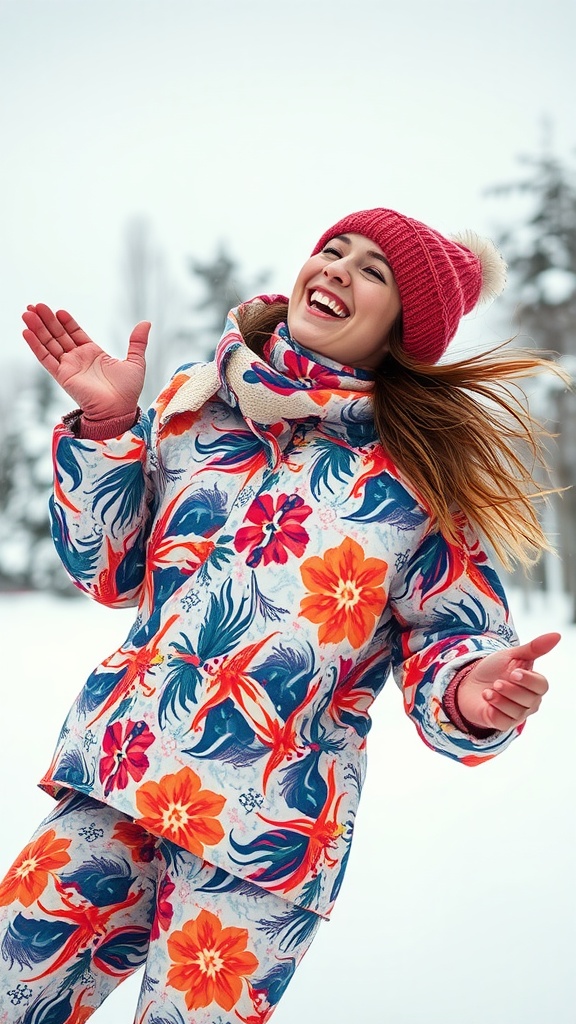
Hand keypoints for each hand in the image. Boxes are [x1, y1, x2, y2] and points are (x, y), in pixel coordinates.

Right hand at [22, 303, 149, 420]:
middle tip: (36, 305)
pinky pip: (45, 358)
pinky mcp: (62, 375)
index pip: (75, 333)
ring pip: (49, 343)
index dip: (66, 322)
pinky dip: (35, 345)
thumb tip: (145, 323)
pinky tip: (27, 332)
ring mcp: (69, 367)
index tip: (58, 310)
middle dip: (47, 320)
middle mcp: (78, 359)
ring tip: (28, 312)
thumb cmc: (128, 392)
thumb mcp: (135, 362)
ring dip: (38, 328)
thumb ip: (137, 342)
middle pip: (58, 335)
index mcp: (93, 354)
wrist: (119, 410)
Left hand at [456, 632, 560, 731]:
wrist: (468, 682)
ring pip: (517, 712)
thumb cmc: (493, 669)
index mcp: (533, 684)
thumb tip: (557, 635)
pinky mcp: (502, 723)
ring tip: (489, 690)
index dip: (529, 680)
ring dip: (501, 700)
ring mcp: (516, 714)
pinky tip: (486, 699)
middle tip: (497, 682)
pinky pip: (504, 722)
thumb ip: (534, 648)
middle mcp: (529, 701)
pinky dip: (494, 710)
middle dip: (512, 690)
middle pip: (530, 700)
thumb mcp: (511, 655)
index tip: (514, 672)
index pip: (541, 686)